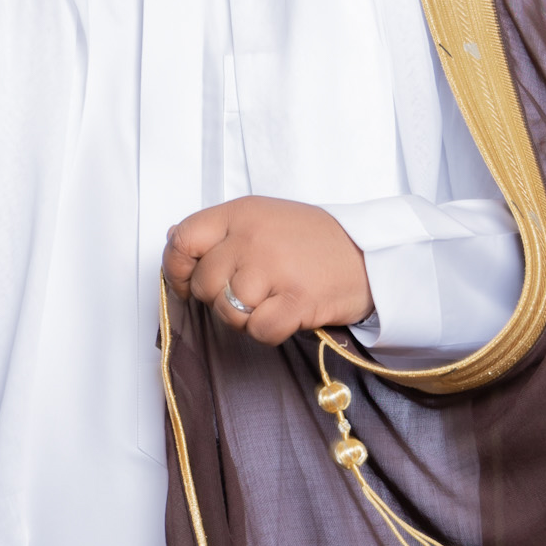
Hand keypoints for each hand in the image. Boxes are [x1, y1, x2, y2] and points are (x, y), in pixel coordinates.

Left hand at [162, 196, 371, 345]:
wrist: (371, 254)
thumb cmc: (315, 241)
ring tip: (272, 302)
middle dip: (220, 299)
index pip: (184, 240)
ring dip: (246, 318)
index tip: (189, 283)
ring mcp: (274, 267)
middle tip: (250, 294)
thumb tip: (174, 239)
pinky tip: (286, 315)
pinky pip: (258, 331)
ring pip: (228, 311)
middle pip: (205, 284)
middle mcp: (253, 236)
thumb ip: (220, 230)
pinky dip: (269, 332)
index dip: (179, 269)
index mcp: (241, 213)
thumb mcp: (264, 218)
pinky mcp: (296, 299)